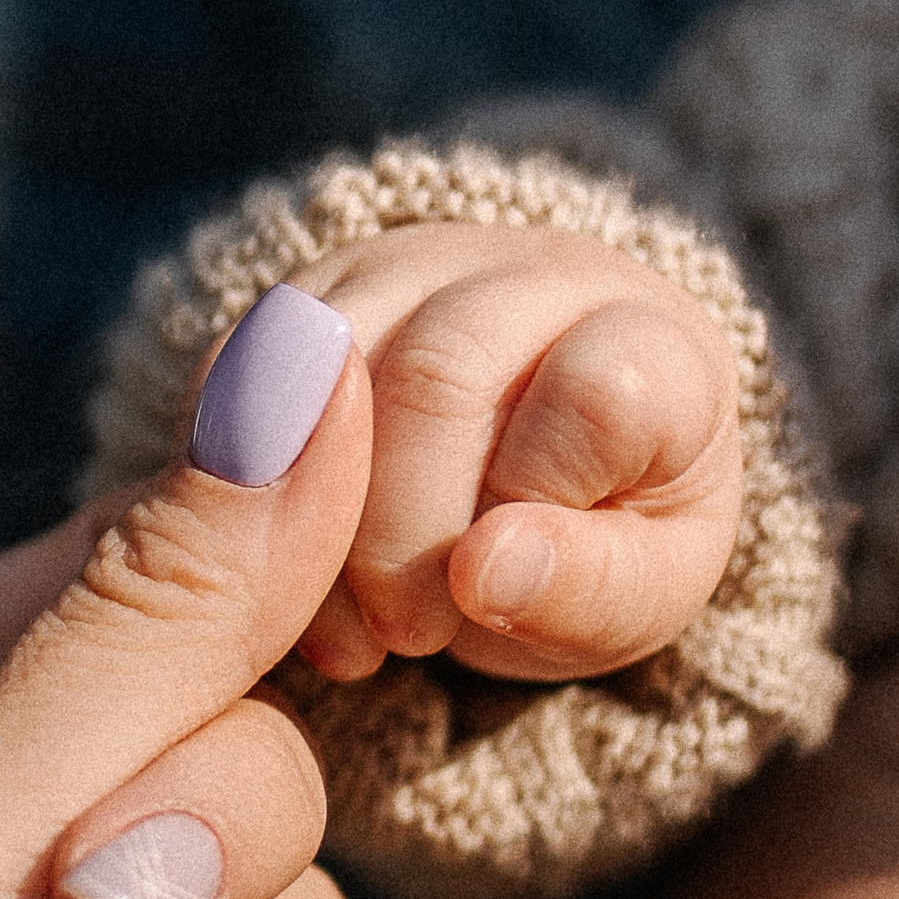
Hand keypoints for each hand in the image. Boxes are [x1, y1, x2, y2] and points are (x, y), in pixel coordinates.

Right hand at [288, 221, 740, 684]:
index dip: (524, 506)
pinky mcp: (313, 291)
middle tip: (403, 634)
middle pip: (441, 368)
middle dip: (401, 530)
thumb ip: (584, 590)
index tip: (484, 598)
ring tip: (345, 619)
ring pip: (327, 355)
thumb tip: (484, 570)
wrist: (527, 497)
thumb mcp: (630, 600)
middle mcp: (538, 272)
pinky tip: (287, 568)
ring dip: (314, 516)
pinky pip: (242, 366)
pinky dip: (247, 485)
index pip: (594, 393)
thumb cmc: (599, 549)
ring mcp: (417, 264)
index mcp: (657, 342)